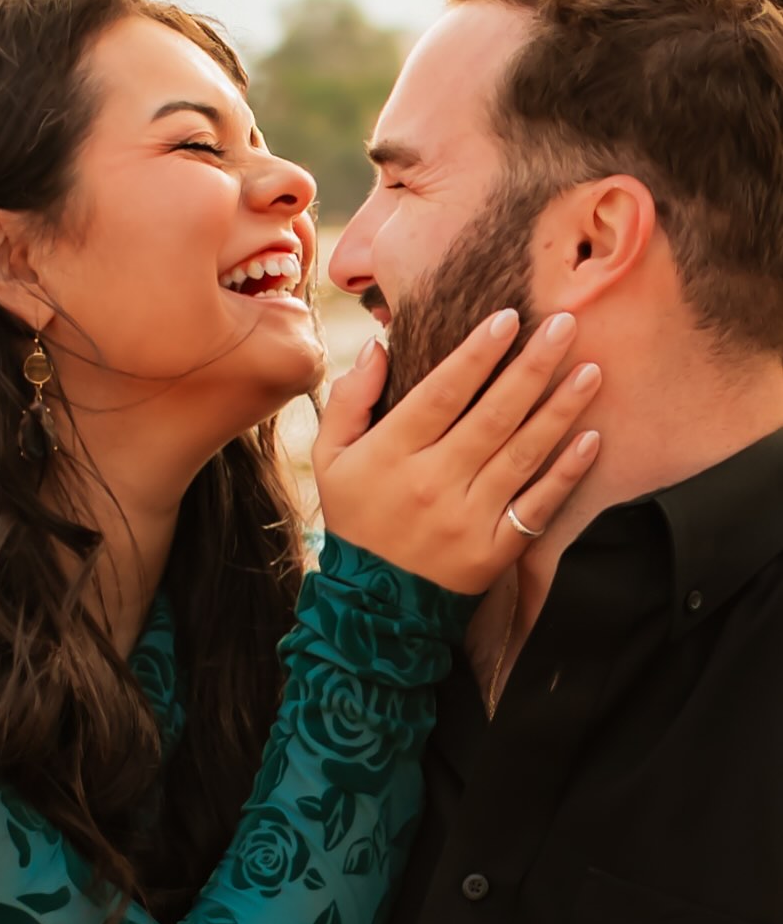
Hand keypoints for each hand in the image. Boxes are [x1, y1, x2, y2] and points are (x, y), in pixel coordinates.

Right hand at [313, 309, 600, 593]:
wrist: (372, 605)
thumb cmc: (356, 518)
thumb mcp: (330, 458)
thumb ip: (350, 399)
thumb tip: (379, 345)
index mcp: (392, 452)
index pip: (443, 392)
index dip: (478, 353)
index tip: (510, 317)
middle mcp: (433, 481)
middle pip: (493, 414)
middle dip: (533, 366)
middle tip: (566, 324)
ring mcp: (468, 517)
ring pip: (522, 453)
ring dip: (561, 410)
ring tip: (590, 371)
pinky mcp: (495, 549)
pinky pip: (537, 505)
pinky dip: (566, 472)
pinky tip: (592, 439)